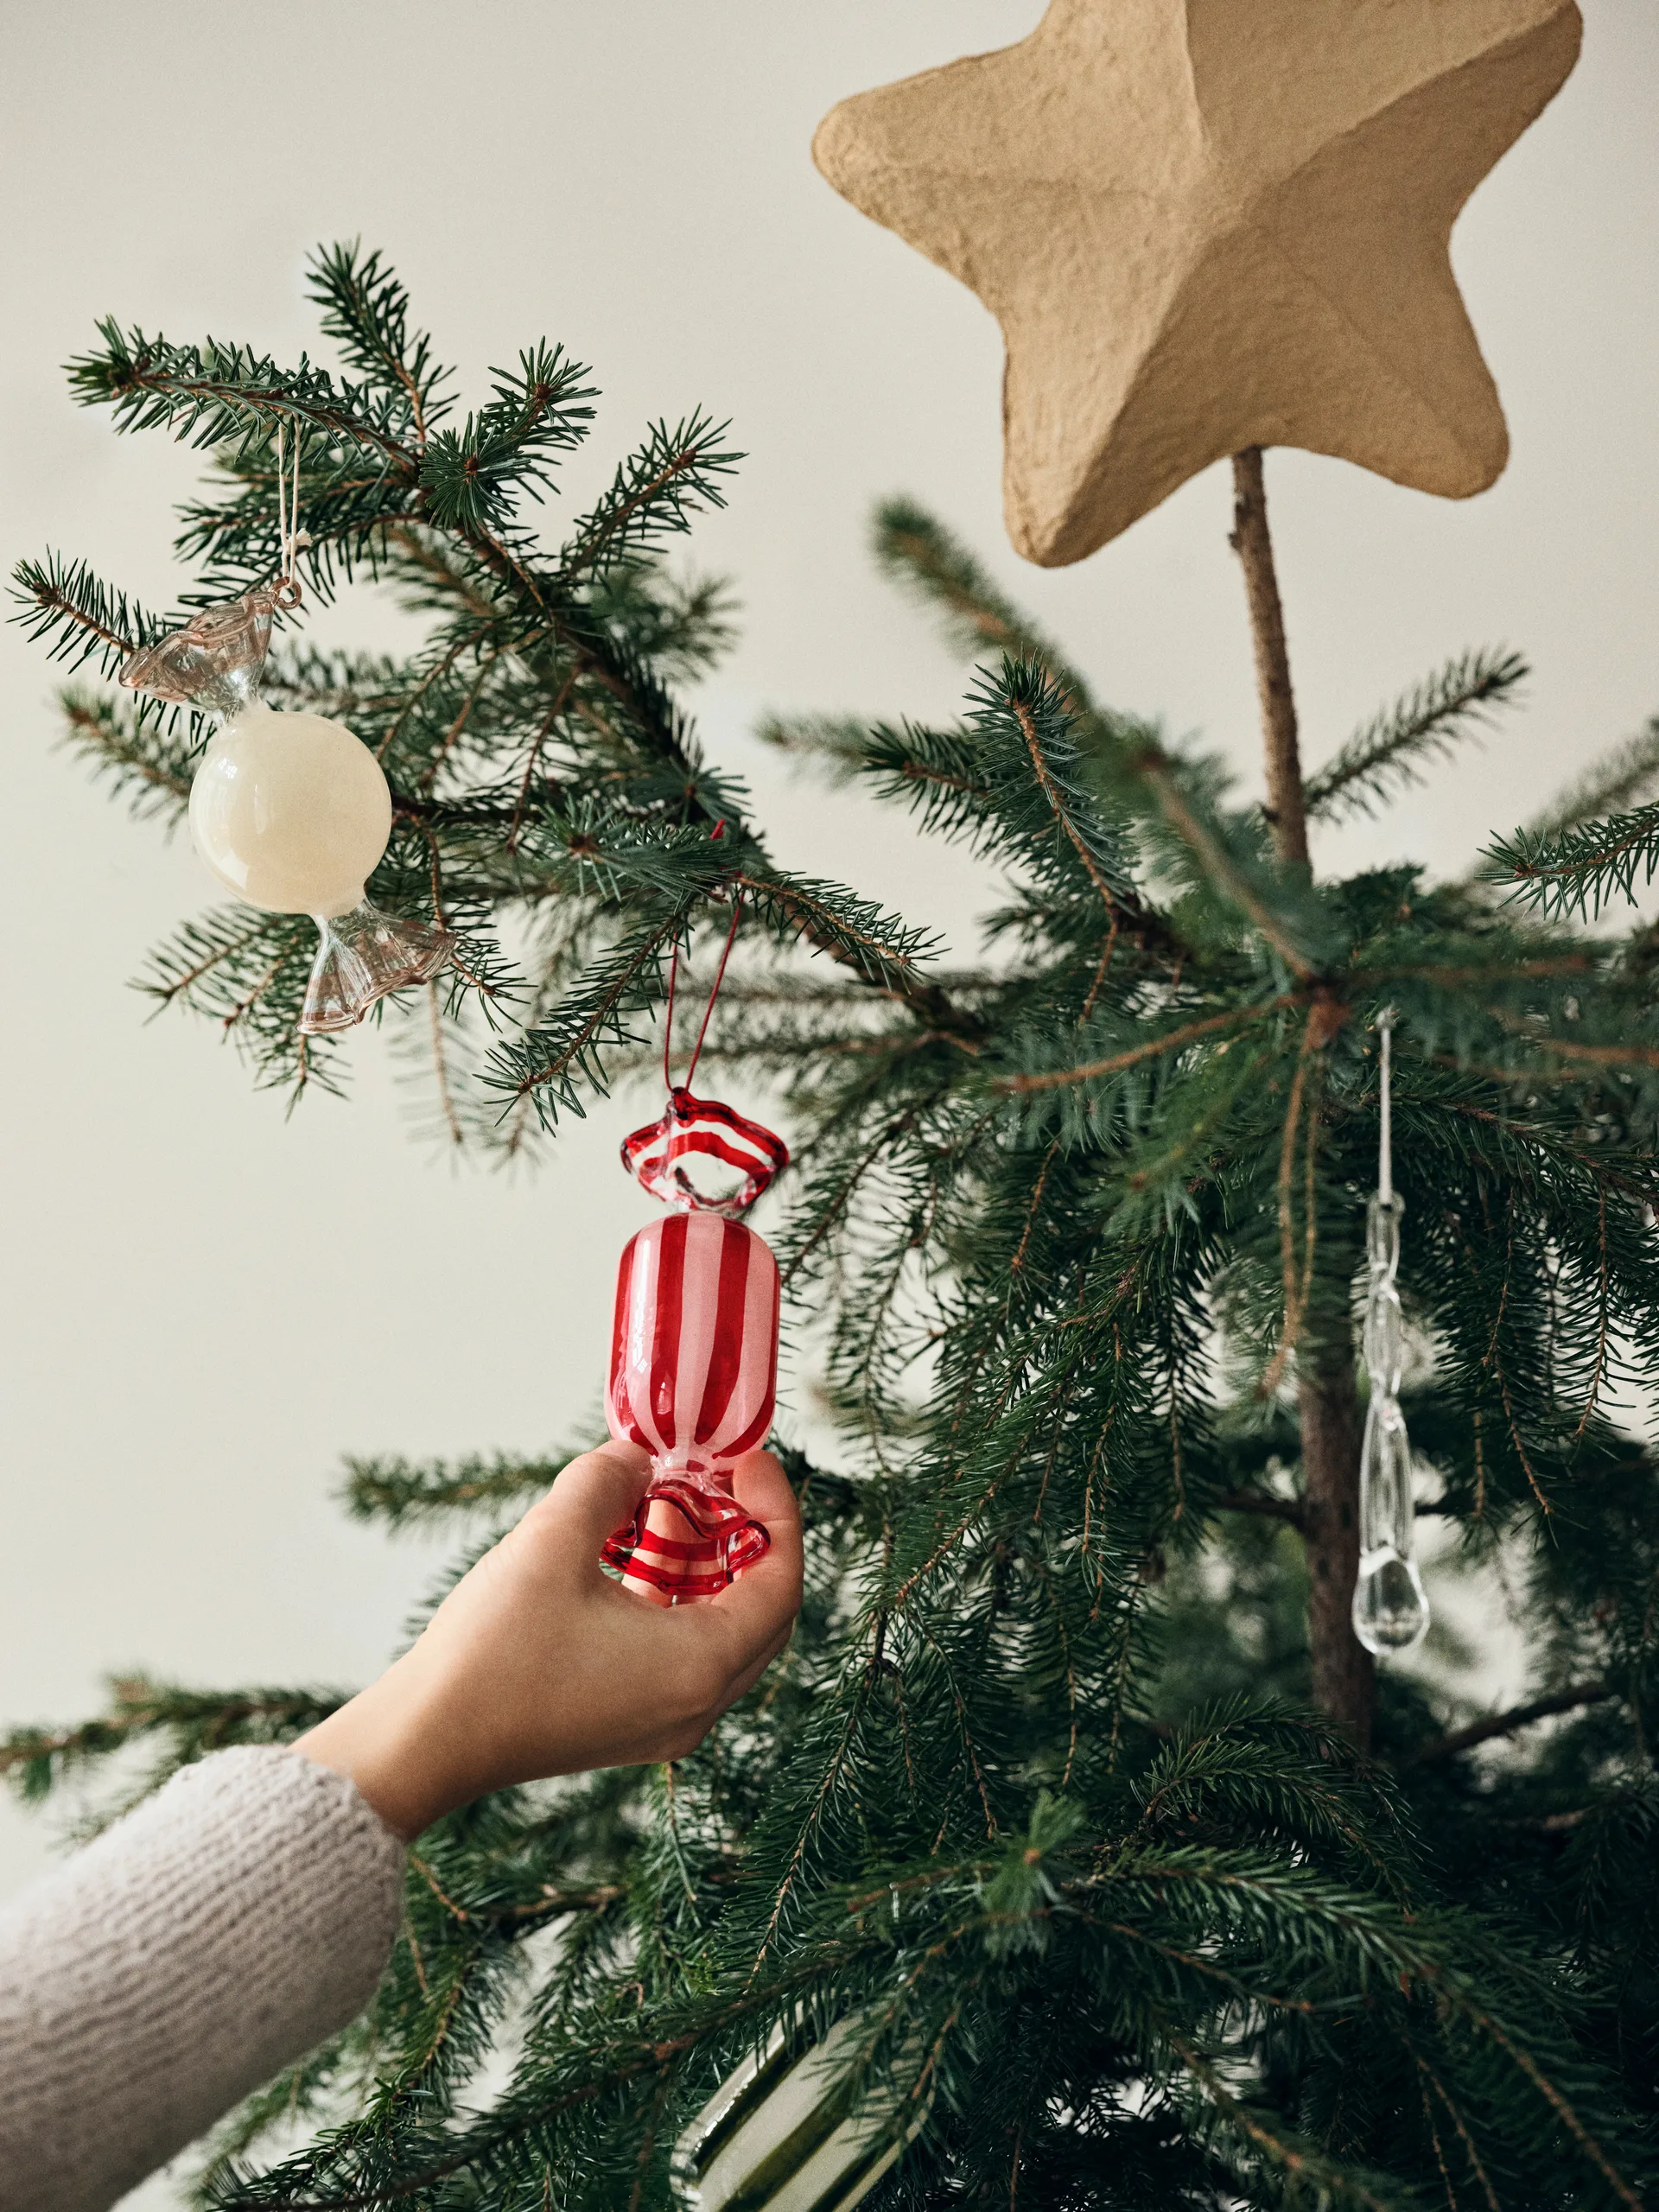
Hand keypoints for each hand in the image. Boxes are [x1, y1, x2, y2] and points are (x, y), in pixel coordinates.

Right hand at [294, 1442, 801, 1838]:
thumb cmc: (493, 1650)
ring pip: (722, 1631)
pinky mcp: (629, 1725)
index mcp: (701, 1666)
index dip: (775, 1508)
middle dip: (744, 1534)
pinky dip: (673, 1598)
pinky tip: (628, 1550)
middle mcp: (698, 1705)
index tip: (747, 1457)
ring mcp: (665, 1723)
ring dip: (705, 1564)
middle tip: (712, 1476)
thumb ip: (609, 1482)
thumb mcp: (553, 1539)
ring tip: (661, 1503)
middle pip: (763, 1609)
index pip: (781, 1580)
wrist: (426, 1742)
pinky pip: (683, 1654)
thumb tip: (638, 1458)